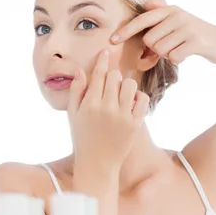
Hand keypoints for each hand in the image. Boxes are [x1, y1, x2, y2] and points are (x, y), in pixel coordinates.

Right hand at [68, 50, 149, 169]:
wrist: (97, 163)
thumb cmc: (82, 137)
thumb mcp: (73, 114)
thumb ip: (76, 91)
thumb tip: (82, 71)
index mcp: (89, 104)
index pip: (98, 74)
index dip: (102, 60)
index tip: (106, 51)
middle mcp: (106, 108)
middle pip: (115, 76)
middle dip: (112, 76)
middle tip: (110, 83)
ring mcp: (122, 116)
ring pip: (130, 84)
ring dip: (125, 84)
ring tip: (120, 93)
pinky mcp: (135, 124)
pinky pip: (142, 99)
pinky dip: (137, 96)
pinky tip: (130, 102)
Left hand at [110, 1, 215, 64]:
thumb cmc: (194, 34)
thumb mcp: (178, 20)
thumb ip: (161, 13)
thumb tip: (146, 2)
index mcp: (169, 10)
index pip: (142, 20)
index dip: (126, 31)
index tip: (112, 40)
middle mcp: (177, 15)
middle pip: (149, 40)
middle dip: (155, 48)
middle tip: (171, 45)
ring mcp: (187, 27)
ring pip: (160, 49)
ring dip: (167, 54)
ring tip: (180, 48)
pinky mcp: (196, 41)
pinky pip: (173, 56)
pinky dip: (178, 59)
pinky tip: (187, 53)